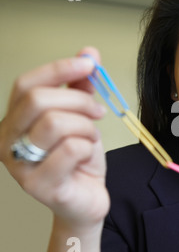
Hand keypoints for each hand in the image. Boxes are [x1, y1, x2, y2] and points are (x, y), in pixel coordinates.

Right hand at [0, 47, 109, 228]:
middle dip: (79, 101)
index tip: (89, 64)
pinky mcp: (39, 185)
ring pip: (56, 123)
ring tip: (91, 136)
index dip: (59, 69)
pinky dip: (88, 147)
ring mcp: (19, 165)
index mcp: (14, 121)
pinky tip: (87, 156)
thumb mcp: (80, 118)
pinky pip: (72, 149)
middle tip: (97, 111)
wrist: (86, 199)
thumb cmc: (79, 159)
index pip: (26, 84)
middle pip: (39, 100)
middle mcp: (8, 141)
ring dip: (85, 126)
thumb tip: (88, 53)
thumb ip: (80, 87)